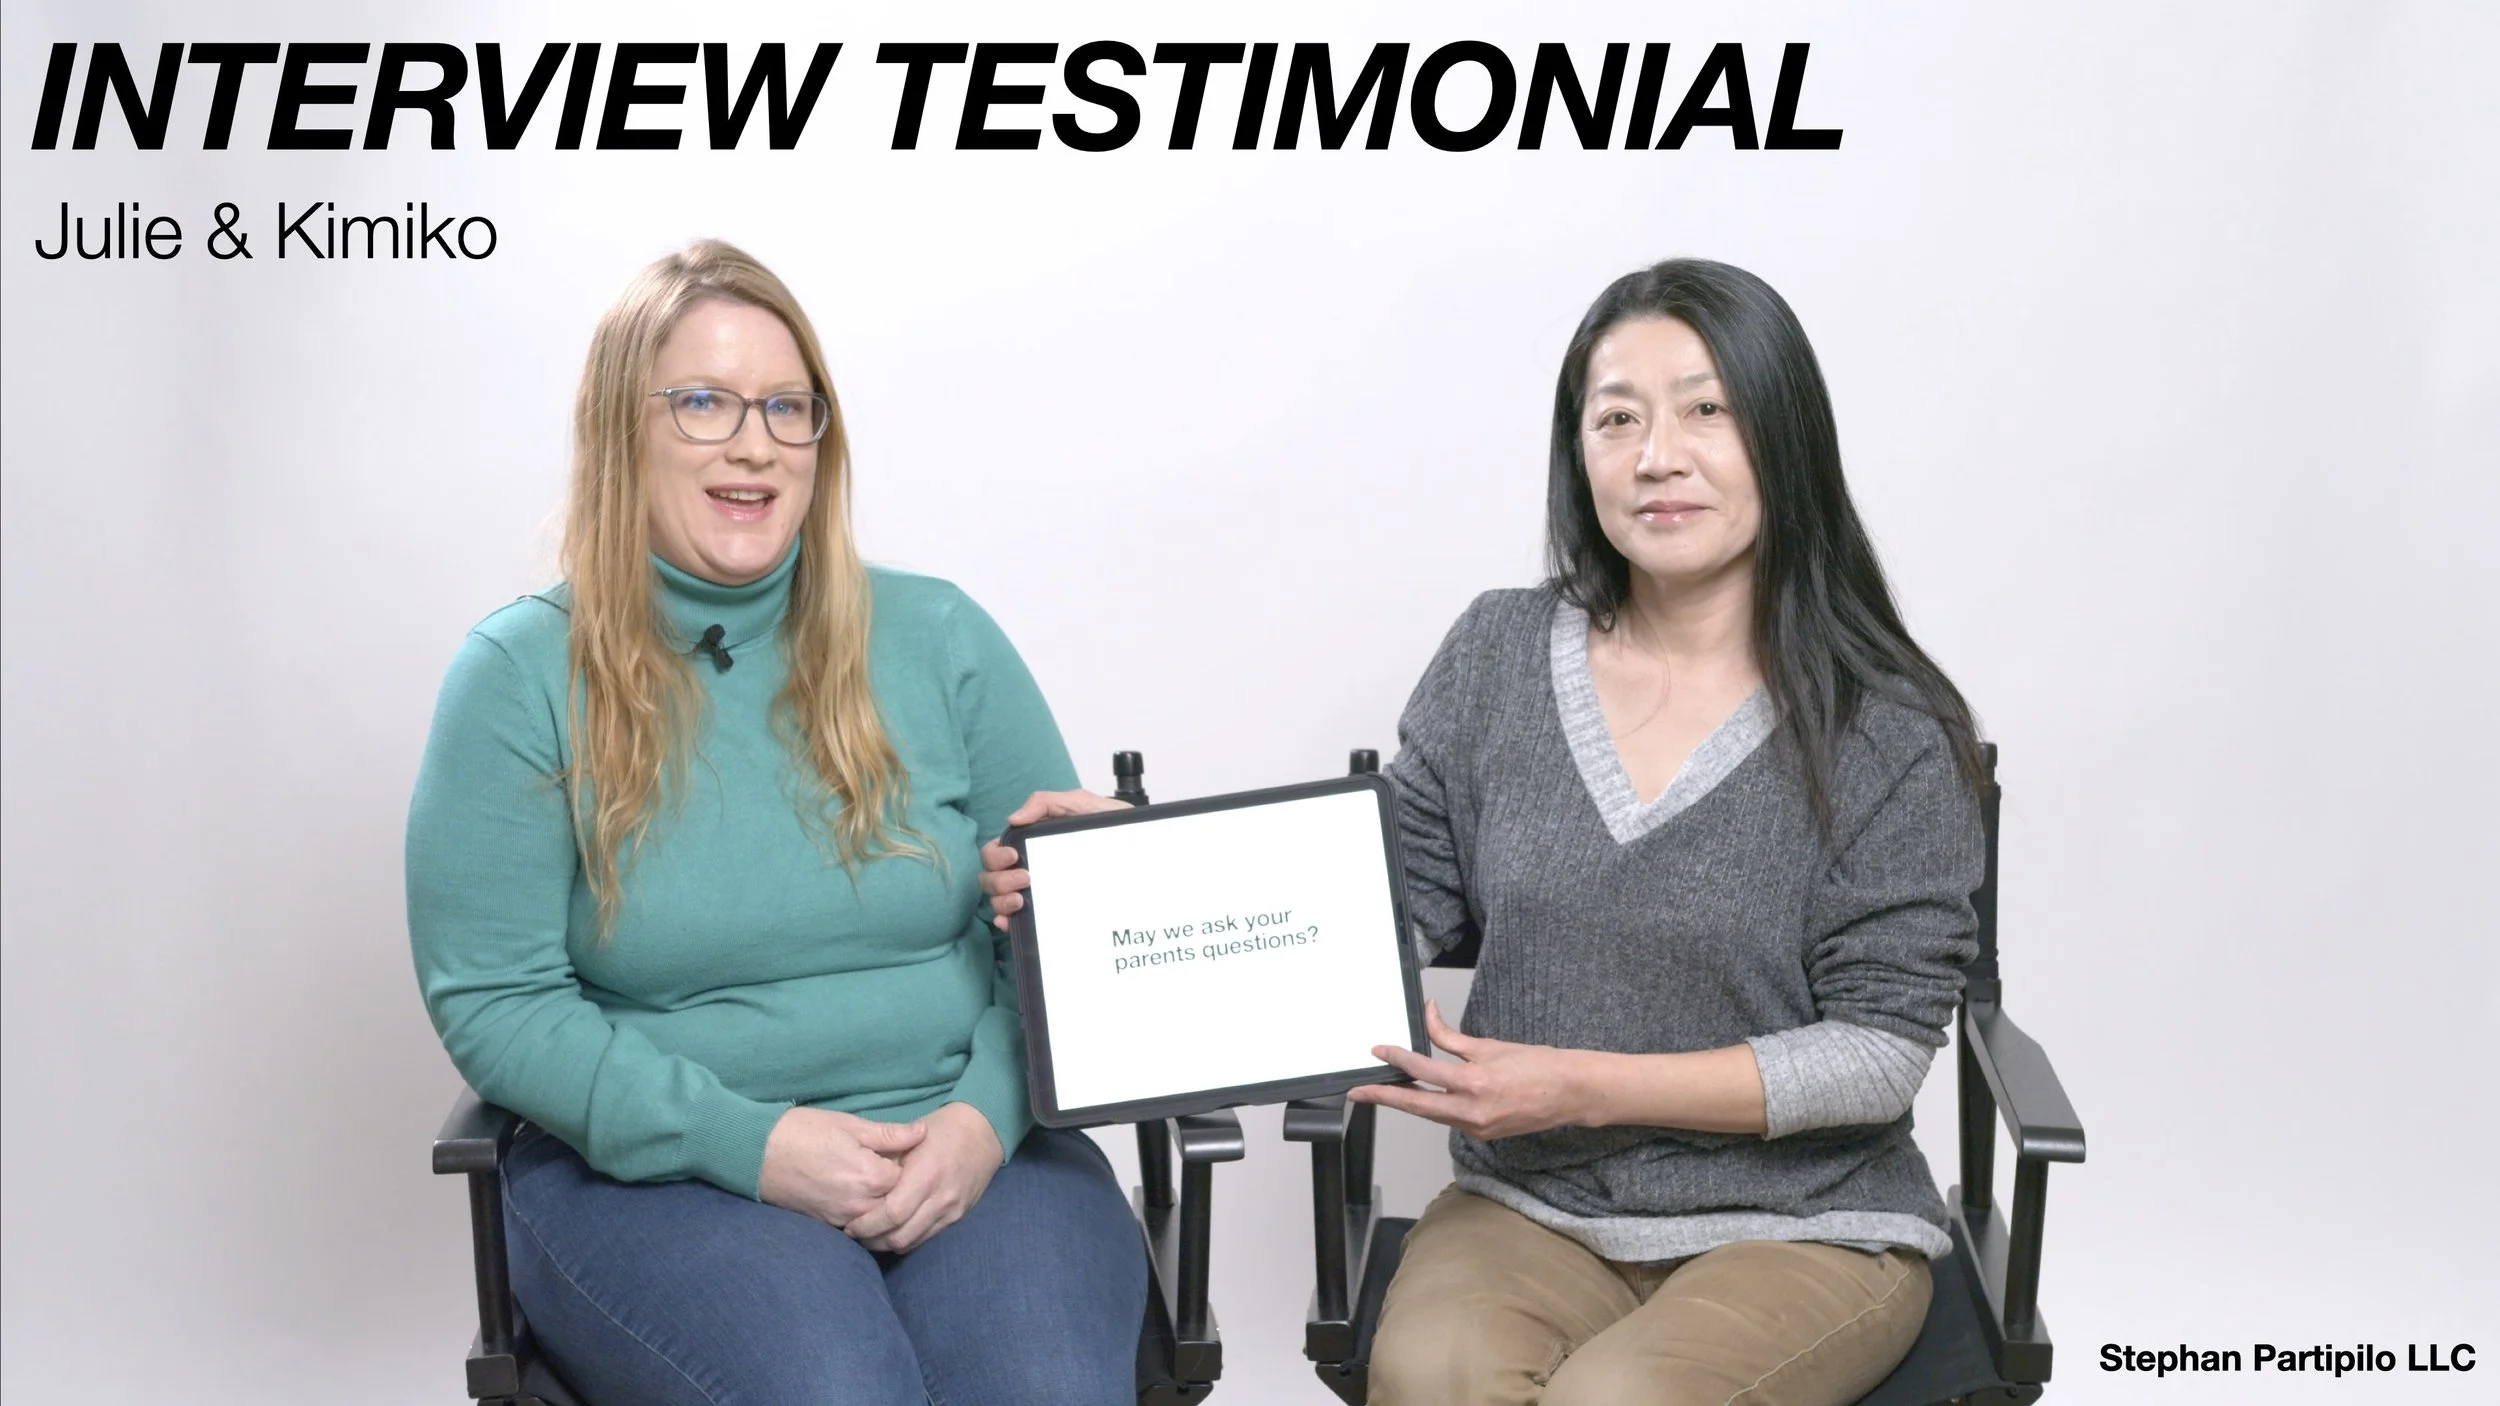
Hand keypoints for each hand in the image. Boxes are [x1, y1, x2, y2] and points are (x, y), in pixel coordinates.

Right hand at [758, 1106, 926, 1227]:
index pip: (910, 1179)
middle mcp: (860, 1204)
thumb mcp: (850, 1125)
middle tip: (895, 1168)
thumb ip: (890, 1134)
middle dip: (902, 1189)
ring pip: (878, 1220)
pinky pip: (857, 1227)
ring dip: (884, 1205)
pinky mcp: (826, 1224)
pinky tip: (861, 1196)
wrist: (755, 1153)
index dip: (910, 1165)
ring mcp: (842, 1218)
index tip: (905, 1153)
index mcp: (870, 1176)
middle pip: (898, 1205)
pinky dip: (865, 1216)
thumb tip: (923, 1133)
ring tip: (879, 1182)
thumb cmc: (802, 1131)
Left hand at [844, 1101, 1005, 1252]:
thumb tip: (858, 1186)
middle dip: (872, 1240)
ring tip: (870, 1235)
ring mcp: (952, 1211)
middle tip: (854, 1234)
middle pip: (900, 1236)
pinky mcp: (957, 1217)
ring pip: (912, 1242)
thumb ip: (886, 1162)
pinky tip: (893, 1230)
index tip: (849, 1225)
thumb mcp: (910, 1137)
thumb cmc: (940, 1130)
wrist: (983, 1132)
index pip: (892, 1213)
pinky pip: (926, 1238)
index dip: (867, 1225)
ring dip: (887, 1244)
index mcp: (926, 1174)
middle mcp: (941, 1197)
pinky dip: (906, 1238)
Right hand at [978, 788, 1129, 930]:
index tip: (1014, 855)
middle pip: (991, 876)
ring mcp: (1039, 891)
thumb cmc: (1113, 828)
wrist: (1143, 852)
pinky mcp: (1051, 912)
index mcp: (1033, 843)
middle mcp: (1030, 868)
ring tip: (1022, 899)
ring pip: (998, 899)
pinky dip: (1006, 921)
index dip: (995, 854)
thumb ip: (1048, 803)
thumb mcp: (1084, 806)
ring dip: (1000, 899)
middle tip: (1025, 878)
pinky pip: (1017, 921)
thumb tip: (1014, 819)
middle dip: (998, 879)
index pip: (997, 850)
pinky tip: (1014, 921)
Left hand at [1347, 1000, 1592, 1140]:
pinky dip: (1433, 1108)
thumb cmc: (1537, 1065)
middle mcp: (1472, 1111)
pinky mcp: (1483, 1134)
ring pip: (1431, 1115)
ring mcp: (1477, 1127)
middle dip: (1384, 1098)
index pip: (1423, 1071)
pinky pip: (1449, 1120)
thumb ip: (1452, 1038)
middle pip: (1416, 1106)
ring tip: (1385, 1091)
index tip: (1378, 1051)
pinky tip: (1422, 1098)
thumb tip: (1430, 1016)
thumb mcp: (1490, 1045)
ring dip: (1408, 1103)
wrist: (1570, 1092)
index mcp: (1474, 1084)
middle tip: (1358, 1092)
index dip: (1397, 1060)